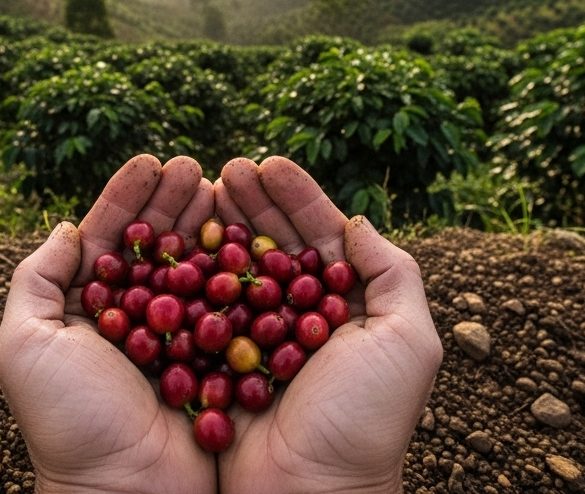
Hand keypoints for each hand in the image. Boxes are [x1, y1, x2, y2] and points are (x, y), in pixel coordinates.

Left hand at [0, 154, 217, 493]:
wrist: (125, 493)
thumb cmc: (68, 422)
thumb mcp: (24, 346)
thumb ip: (35, 280)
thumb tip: (66, 228)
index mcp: (85, 310)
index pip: (108, 237)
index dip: (129, 196)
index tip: (153, 160)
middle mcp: (132, 319)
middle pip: (156, 243)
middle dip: (175, 200)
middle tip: (197, 165)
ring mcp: (176, 338)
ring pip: (194, 265)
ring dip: (208, 223)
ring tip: (225, 186)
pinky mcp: (214, 360)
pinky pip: (229, 305)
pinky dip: (238, 270)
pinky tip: (249, 238)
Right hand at [213, 157, 442, 493]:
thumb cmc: (366, 421)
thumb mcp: (408, 341)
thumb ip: (392, 273)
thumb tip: (358, 219)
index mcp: (346, 308)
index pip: (321, 235)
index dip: (296, 196)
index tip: (267, 162)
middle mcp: (300, 318)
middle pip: (273, 243)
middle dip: (251, 201)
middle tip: (225, 168)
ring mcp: (256, 339)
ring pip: (235, 268)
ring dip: (218, 228)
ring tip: (200, 191)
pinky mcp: (218, 364)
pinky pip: (200, 310)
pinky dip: (188, 275)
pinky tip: (176, 244)